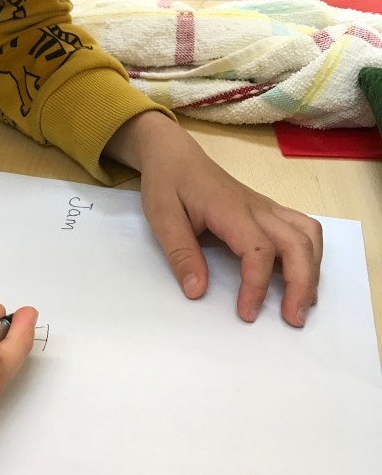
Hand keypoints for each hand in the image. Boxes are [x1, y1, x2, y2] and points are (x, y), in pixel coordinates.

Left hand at [105, 112, 321, 325]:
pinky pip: (302, 230)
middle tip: (292, 319)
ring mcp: (266, 208)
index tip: (245, 313)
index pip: (258, 249)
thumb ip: (180, 254)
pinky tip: (297, 276)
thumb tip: (197, 291)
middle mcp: (257, 208)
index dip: (257, 285)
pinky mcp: (268, 211)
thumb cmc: (167, 183)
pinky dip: (309, 255)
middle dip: (302, 284)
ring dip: (312, 269)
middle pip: (298, 243)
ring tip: (301, 302)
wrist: (174, 155)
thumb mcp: (162, 218)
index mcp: (230, 209)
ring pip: (309, 235)